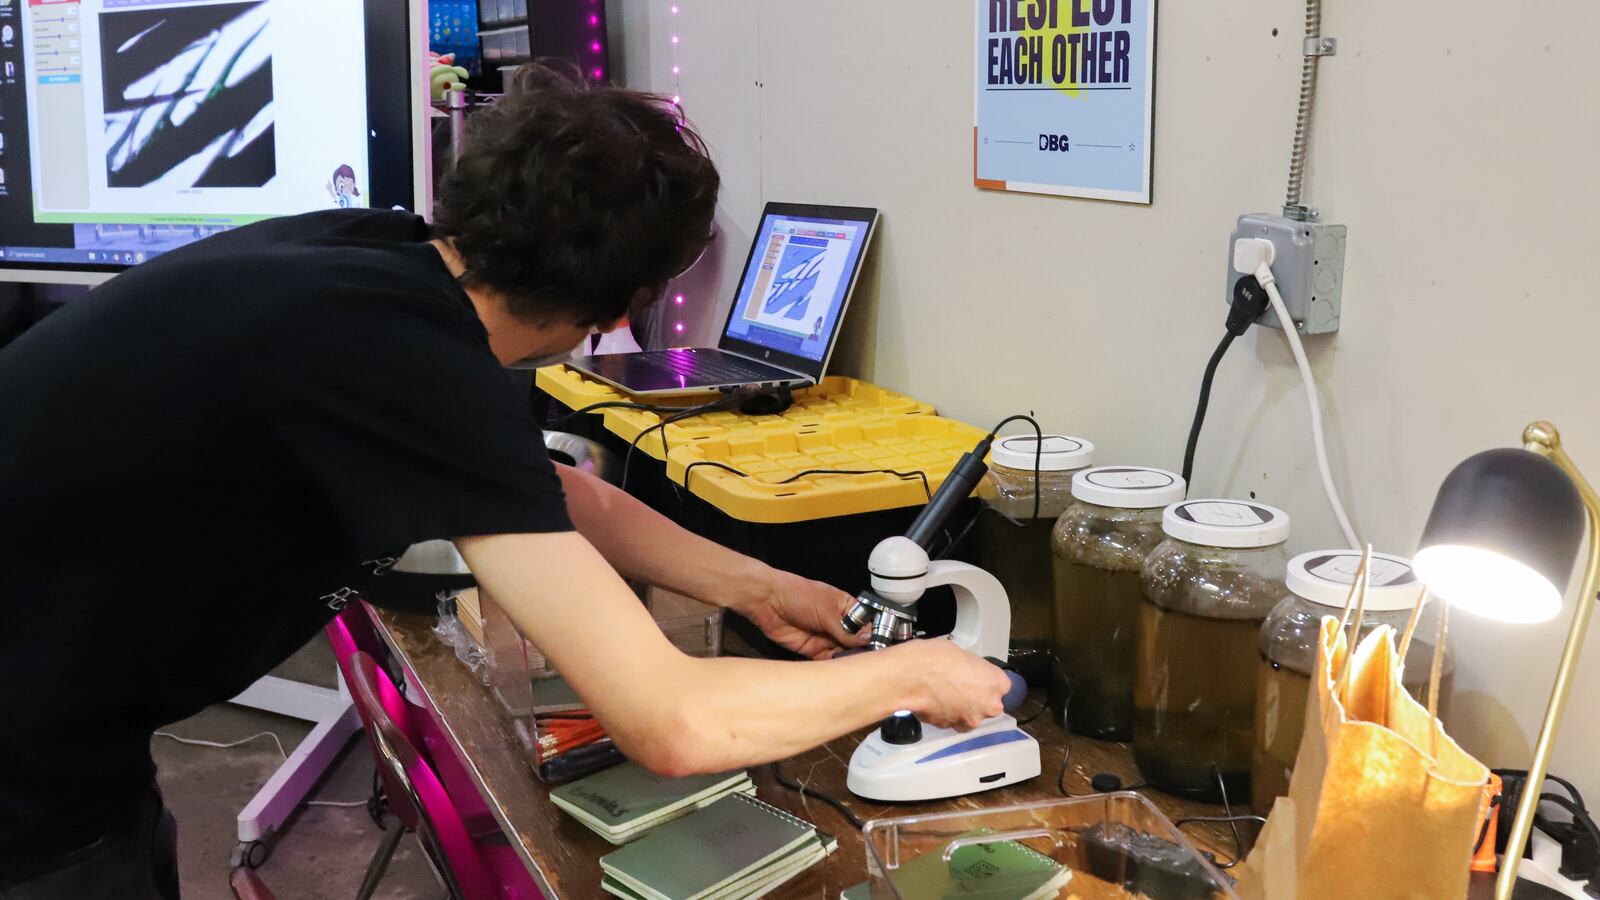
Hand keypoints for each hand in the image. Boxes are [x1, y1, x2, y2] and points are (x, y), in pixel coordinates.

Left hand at [735, 568, 868, 660]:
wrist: (768, 602)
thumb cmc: (798, 595)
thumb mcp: (826, 611)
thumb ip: (846, 630)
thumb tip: (868, 639)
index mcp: (846, 608)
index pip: (866, 624)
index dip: (872, 635)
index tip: (879, 646)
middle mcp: (838, 624)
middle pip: (856, 642)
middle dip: (861, 650)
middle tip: (867, 660)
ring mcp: (826, 637)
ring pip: (843, 652)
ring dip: (846, 658)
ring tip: (852, 664)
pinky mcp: (813, 650)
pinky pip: (827, 660)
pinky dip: (832, 665)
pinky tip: (837, 667)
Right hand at [885, 640, 1008, 730]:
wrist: (910, 677)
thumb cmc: (937, 658)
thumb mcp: (961, 653)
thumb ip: (972, 669)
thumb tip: (966, 672)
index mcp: (996, 683)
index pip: (1001, 685)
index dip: (987, 680)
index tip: (976, 675)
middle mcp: (988, 706)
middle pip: (987, 704)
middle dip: (975, 697)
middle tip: (958, 684)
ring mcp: (969, 720)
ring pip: (969, 715)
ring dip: (960, 708)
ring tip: (942, 692)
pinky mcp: (949, 728)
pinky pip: (951, 720)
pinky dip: (944, 713)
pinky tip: (932, 700)